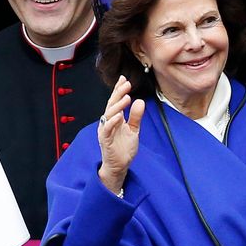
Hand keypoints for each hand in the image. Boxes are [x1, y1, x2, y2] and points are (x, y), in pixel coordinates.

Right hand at [98, 77, 145, 194]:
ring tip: (126, 97)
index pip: (116, 101)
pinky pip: (107, 129)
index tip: (125, 79)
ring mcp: (106, 131)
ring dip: (117, 105)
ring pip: (109, 114)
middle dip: (118, 93)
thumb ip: (135, 116)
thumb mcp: (133, 130)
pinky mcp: (105, 140)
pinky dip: (112, 122)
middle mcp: (108, 122)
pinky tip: (119, 116)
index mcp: (114, 118)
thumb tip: (140, 101)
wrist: (119, 166)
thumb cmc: (123, 148)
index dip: (119, 90)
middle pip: (111, 104)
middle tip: (127, 84)